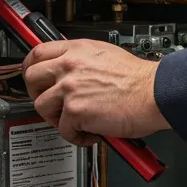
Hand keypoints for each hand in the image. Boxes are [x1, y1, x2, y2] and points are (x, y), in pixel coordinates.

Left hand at [23, 40, 170, 146]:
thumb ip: (82, 61)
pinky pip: (63, 130)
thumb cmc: (138, 79)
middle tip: (50, 104)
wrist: (155, 93)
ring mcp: (70, 88)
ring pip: (42, 106)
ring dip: (57, 118)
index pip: (37, 53)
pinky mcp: (75, 111)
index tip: (35, 78)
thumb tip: (69, 71)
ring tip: (75, 122)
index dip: (31, 68)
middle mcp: (69, 66)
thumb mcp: (105, 55)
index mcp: (76, 50)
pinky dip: (77, 136)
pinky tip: (91, 132)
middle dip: (36, 94)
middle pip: (31, 78)